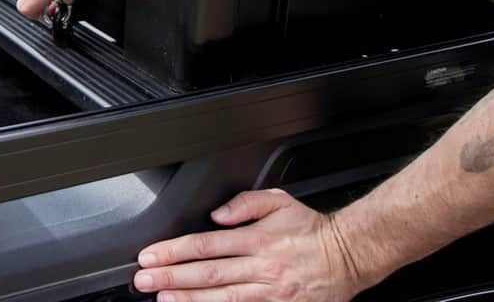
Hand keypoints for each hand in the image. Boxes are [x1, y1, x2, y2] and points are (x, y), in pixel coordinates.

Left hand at [133, 189, 364, 301]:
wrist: (349, 255)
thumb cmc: (311, 228)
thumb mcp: (279, 201)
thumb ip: (245, 203)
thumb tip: (217, 215)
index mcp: (257, 238)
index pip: (206, 245)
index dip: (174, 251)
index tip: (151, 255)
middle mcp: (261, 266)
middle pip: (208, 274)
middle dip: (172, 277)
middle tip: (145, 280)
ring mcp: (270, 292)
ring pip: (222, 298)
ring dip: (189, 299)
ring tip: (163, 299)